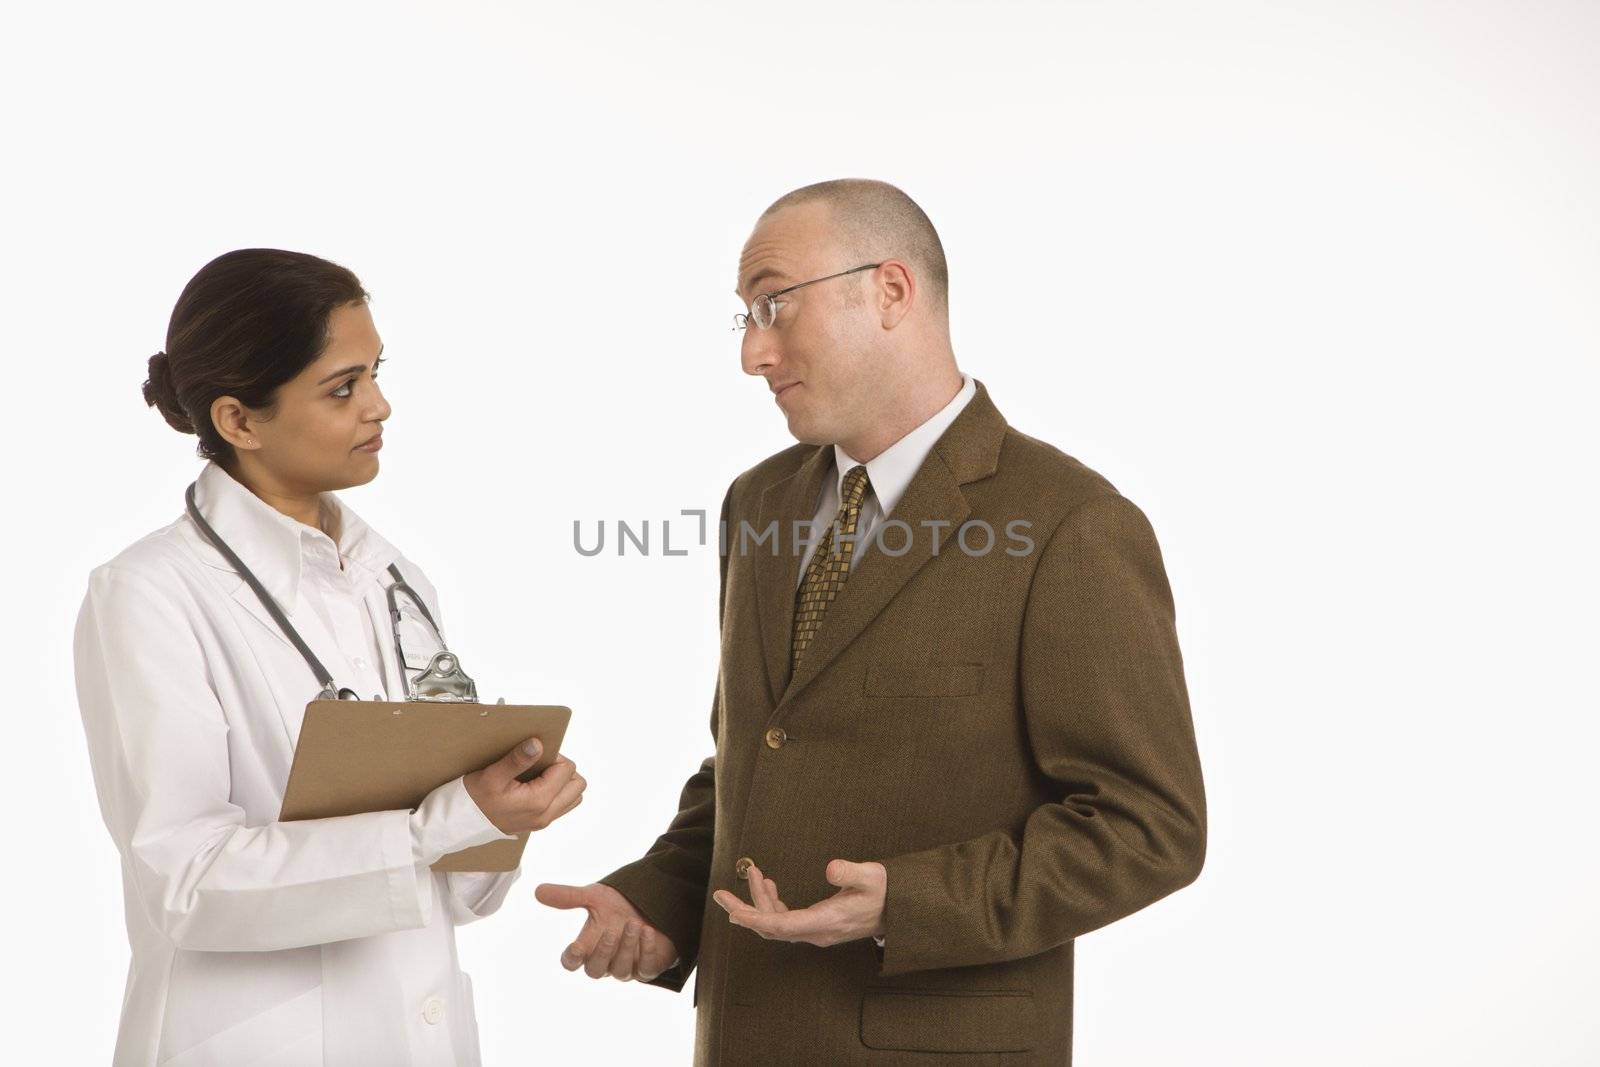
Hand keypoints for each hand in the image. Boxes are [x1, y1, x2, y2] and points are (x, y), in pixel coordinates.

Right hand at [463, 737, 584, 834]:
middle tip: (540, 765)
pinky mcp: (537, 823)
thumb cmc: (474, 799)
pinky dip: (555, 793)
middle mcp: (545, 814)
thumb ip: (518, 759)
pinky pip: (560, 806)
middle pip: (577, 785)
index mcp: (539, 801)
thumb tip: (538, 744)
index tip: (534, 756)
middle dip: (563, 770)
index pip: (567, 770)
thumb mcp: (492, 775)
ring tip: (539, 775)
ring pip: (571, 797)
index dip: (554, 757)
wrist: (460, 823)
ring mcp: (542, 821)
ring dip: (562, 783)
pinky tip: (534, 786)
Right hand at [534, 882, 678, 981]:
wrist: (652, 904)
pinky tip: (648, 932)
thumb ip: (569, 896)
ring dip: (627, 947)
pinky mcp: (649, 968)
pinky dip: (647, 951)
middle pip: (595, 971)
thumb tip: (538, 890)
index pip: (571, 962)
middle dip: (603, 952)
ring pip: (620, 971)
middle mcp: (605, 961)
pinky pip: (647, 970)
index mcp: (588, 946)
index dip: (572, 959)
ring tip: (634, 924)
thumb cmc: (618, 906)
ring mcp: (627, 967)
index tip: (576, 947)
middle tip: (610, 931)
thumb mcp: (595, 897)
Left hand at [712, 859, 885, 946]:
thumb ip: (851, 872)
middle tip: (720, 893)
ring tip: (752, 873)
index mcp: (826, 922)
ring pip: (776, 923)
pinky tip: (769, 885)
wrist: (897, 910)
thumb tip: (830, 867)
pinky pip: (785, 919)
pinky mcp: (816, 925)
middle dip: (744, 910)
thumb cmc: (884, 891)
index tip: (732, 910)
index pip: (781, 926)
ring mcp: (815, 931)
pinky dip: (771, 903)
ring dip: (759, 901)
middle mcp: (816, 931)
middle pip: (770, 928)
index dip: (754, 918)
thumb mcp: (872, 876)